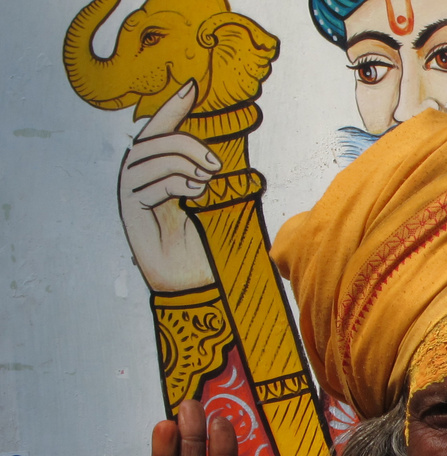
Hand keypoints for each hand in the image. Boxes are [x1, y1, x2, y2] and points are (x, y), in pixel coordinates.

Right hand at [118, 81, 219, 292]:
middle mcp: (139, 177)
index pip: (160, 130)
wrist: (190, 283)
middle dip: (187, 143)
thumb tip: (222, 157)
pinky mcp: (130, 209)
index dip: (173, 107)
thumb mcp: (210, 206)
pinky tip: (195, 192)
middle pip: (156, 139)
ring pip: (154, 156)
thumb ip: (206, 178)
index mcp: (157, 171)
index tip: (192, 87)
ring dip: (184, 163)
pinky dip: (177, 183)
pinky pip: (152, 182)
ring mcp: (132, 191)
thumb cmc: (201, 248)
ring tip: (207, 182)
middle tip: (215, 165)